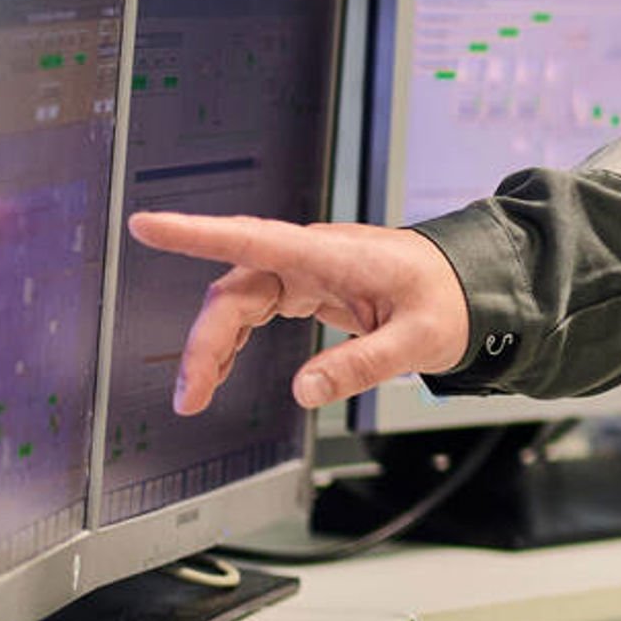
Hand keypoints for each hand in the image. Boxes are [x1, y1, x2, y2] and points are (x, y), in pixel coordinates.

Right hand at [124, 212, 469, 415]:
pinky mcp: (311, 287)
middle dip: (205, 341)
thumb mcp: (419, 340)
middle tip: (189, 396)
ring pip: (240, 301)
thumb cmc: (452, 300)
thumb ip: (362, 365)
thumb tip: (304, 391)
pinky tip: (222, 369)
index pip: (252, 238)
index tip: (147, 225)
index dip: (195, 233)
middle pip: (235, 289)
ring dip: (214, 345)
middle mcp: (311, 256)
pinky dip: (235, 340)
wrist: (474, 286)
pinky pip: (257, 309)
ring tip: (196, 394)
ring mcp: (308, 270)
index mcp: (333, 255)